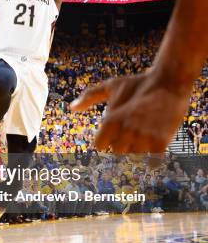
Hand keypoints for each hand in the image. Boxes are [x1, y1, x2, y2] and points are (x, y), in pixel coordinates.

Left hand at [70, 70, 190, 153]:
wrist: (170, 81)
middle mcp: (124, 131)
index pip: (99, 146)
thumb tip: (72, 108)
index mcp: (110, 120)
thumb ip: (90, 96)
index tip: (114, 137)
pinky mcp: (161, 142)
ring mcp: (142, 138)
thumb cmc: (139, 83)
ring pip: (134, 158)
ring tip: (146, 137)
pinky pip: (152, 162)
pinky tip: (155, 147)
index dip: (106, 142)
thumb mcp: (112, 85)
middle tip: (133, 135)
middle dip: (123, 146)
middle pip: (116, 153)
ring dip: (139, 152)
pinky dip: (153, 159)